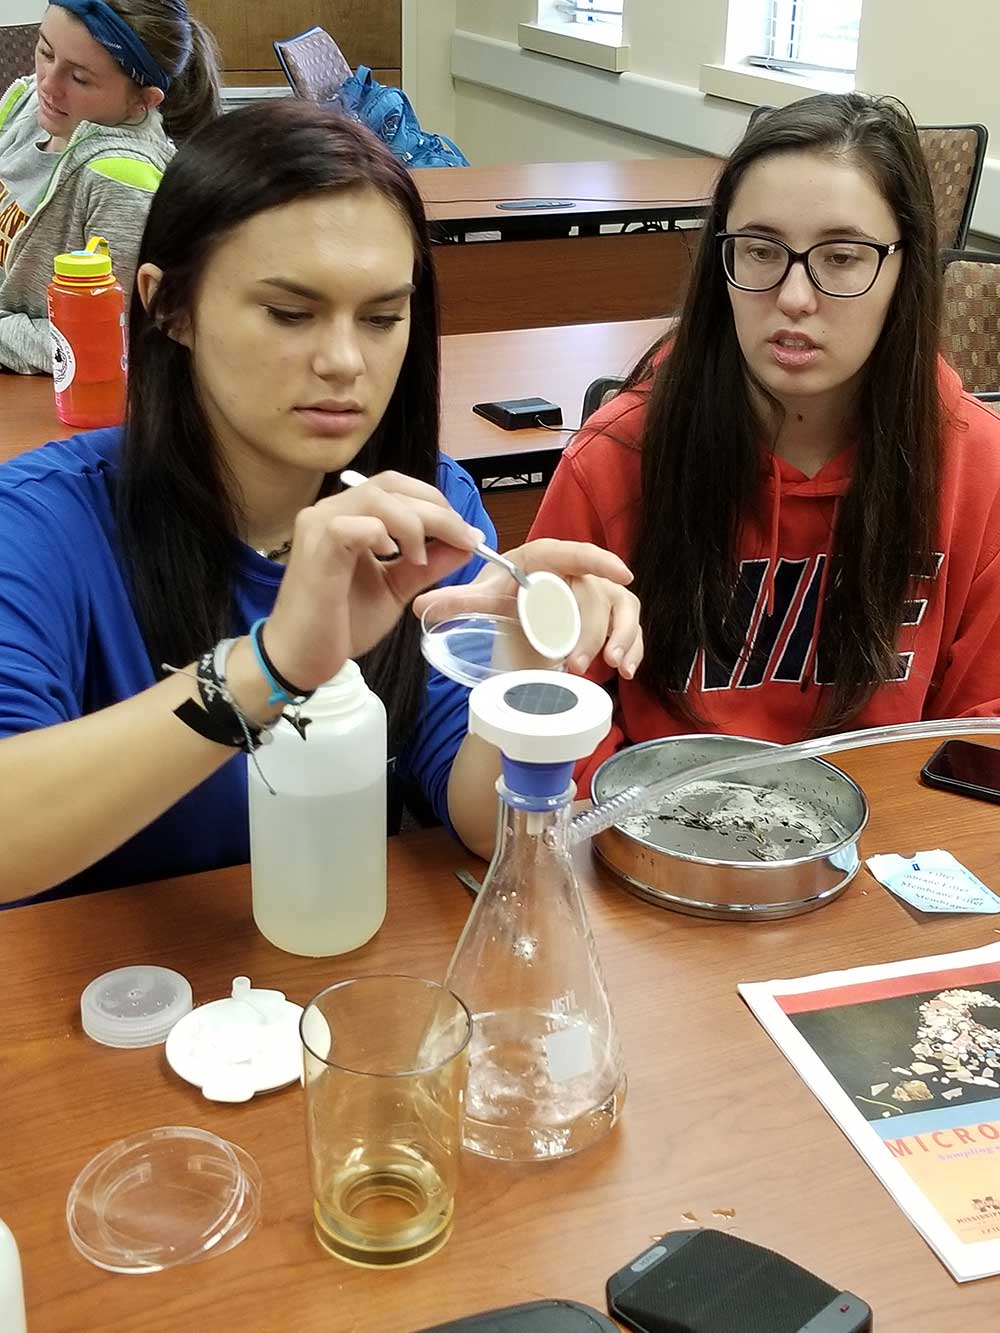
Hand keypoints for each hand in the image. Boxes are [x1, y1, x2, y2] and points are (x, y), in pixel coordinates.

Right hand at [263, 472, 484, 690]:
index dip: (436, 504)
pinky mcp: (315, 549)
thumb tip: (468, 542)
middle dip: (436, 511)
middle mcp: (330, 511)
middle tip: (463, 540)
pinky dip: (380, 535)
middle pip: (392, 486)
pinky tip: (391, 558)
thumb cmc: (341, 624)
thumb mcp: (396, 588)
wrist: (301, 659)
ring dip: (414, 523)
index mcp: (349, 516)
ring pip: (377, 498)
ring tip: (421, 558)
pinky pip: (353, 525)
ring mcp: (318, 526)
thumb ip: (428, 564)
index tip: (467, 535)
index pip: (397, 487)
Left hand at [413, 537, 642, 678]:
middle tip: (574, 662)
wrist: (520, 610)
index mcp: (544, 559)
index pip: (572, 554)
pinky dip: (633, 648)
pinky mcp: (611, 616)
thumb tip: (421, 606)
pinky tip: (627, 671)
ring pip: (620, 611)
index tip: (621, 572)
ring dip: (619, 638)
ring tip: (611, 666)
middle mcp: (577, 573)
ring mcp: (599, 594)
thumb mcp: (483, 598)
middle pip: (594, 595)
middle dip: (591, 630)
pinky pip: (631, 629)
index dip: (598, 560)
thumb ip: (456, 601)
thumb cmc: (506, 596)